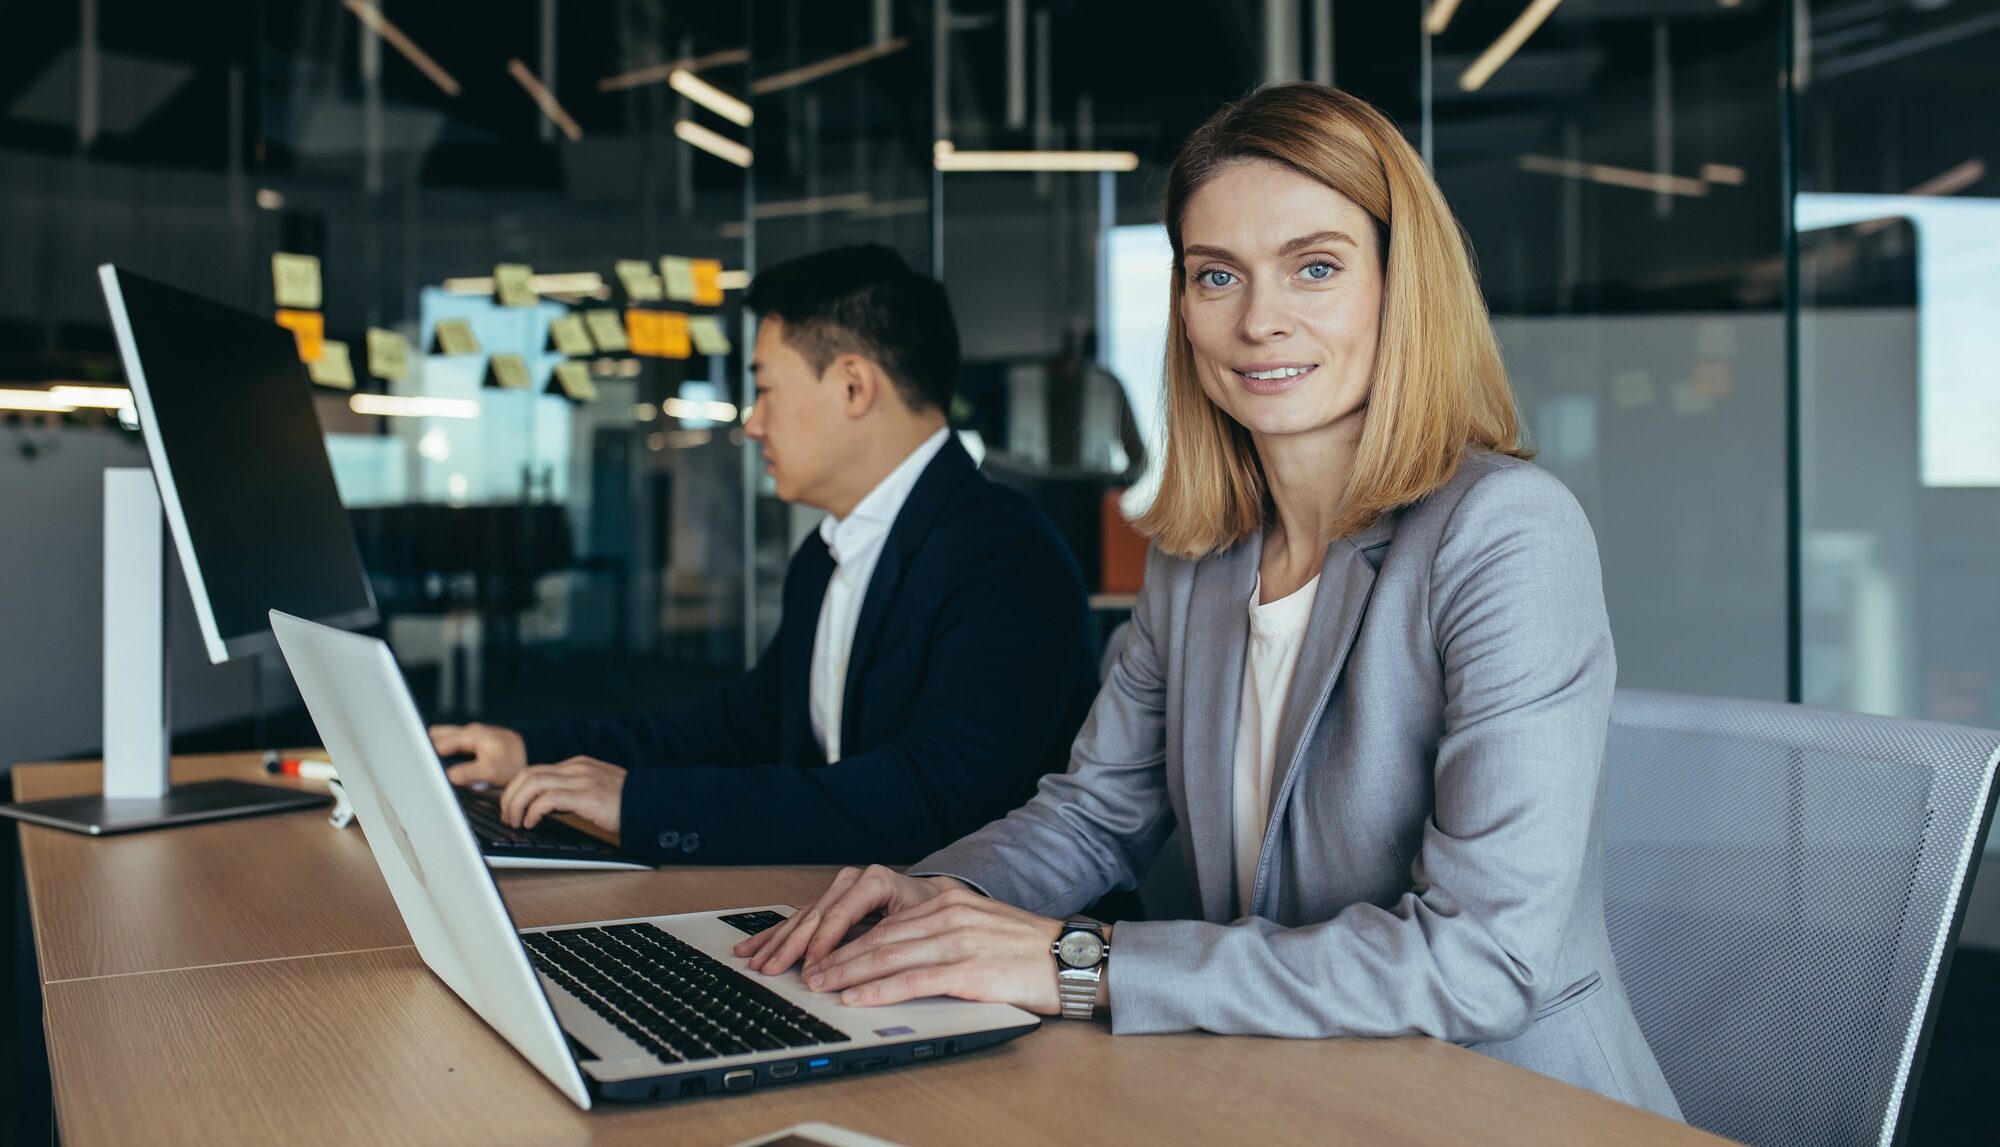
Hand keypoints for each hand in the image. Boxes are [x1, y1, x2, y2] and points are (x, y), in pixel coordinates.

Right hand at [429, 723, 527, 787]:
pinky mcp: (474, 741)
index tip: (418, 768)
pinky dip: (444, 751)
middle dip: (427, 749)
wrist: (533, 754)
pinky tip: (442, 764)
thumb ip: (467, 773)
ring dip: (436, 750)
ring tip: (429, 767)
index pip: (438, 744)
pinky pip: (451, 743)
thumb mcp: (491, 771)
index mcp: (470, 735)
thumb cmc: (514, 763)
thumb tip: (446, 776)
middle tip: (420, 767)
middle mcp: (468, 731)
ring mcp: (471, 735)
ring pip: (443, 738)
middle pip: (437, 736)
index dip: (427, 756)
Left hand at [497, 756, 625, 833]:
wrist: (651, 805)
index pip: (535, 770)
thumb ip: (573, 791)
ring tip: (516, 822)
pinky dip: (533, 811)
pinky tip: (532, 823)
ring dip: (516, 804)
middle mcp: (577, 768)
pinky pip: (547, 799)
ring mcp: (581, 779)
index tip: (511, 807)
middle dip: (510, 796)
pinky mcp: (585, 795)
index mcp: (578, 765)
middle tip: (508, 817)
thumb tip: (546, 806)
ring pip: (532, 783)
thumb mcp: (595, 791)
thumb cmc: (626, 804)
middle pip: (527, 774)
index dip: (516, 789)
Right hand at [733, 865, 959, 975]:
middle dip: (790, 947)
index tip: (811, 968)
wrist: (934, 899)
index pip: (839, 915)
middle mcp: (851, 881)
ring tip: (754, 961)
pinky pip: (798, 920)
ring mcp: (837, 891)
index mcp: (874, 880)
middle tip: (771, 969)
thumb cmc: (930, 912)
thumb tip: (862, 968)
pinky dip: (776, 935)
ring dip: (776, 942)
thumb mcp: (918, 923)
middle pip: (815, 917)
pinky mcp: (829, 904)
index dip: (822, 944)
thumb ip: (890, 940)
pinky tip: (753, 946)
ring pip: (802, 919)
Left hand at [801, 888, 1074, 1014]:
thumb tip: (903, 952)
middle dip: (839, 955)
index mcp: (949, 902)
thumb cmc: (1029, 949)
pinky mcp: (967, 969)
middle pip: (880, 937)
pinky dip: (879, 990)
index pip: (888, 922)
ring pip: (888, 957)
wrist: (1072, 958)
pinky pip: (912, 981)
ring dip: (848, 973)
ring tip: (821, 985)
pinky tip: (857, 997)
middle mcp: (948, 915)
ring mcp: (956, 941)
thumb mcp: (979, 926)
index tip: (825, 953)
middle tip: (809, 971)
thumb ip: (943, 931)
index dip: (850, 939)